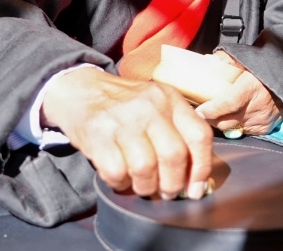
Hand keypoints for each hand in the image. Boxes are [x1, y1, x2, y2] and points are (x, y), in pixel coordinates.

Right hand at [40, 67, 212, 199]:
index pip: (199, 135)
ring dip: (145, 187)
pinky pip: (117, 172)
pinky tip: (120, 176)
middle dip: (172, 185)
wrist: (81, 90)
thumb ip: (178, 133)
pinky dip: (120, 183)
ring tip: (141, 184)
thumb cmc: (125, 106)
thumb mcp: (156, 105)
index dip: (202, 168)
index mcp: (169, 99)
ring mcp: (123, 120)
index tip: (195, 189)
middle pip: (174, 156)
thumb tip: (196, 180)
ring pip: (145, 169)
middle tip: (166, 192)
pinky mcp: (99, 135)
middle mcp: (149, 106)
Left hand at [194, 51, 282, 135]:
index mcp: (250, 88)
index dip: (211, 110)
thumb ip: (225, 59)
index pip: (227, 104)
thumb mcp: (245, 58)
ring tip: (216, 113)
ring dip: (222, 122)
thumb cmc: (265, 68)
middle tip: (202, 111)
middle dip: (210, 118)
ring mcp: (260, 120)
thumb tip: (206, 62)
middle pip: (225, 121)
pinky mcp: (264, 128)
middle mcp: (256, 107)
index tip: (199, 110)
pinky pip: (243, 131)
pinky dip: (236, 125)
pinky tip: (234, 115)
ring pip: (232, 128)